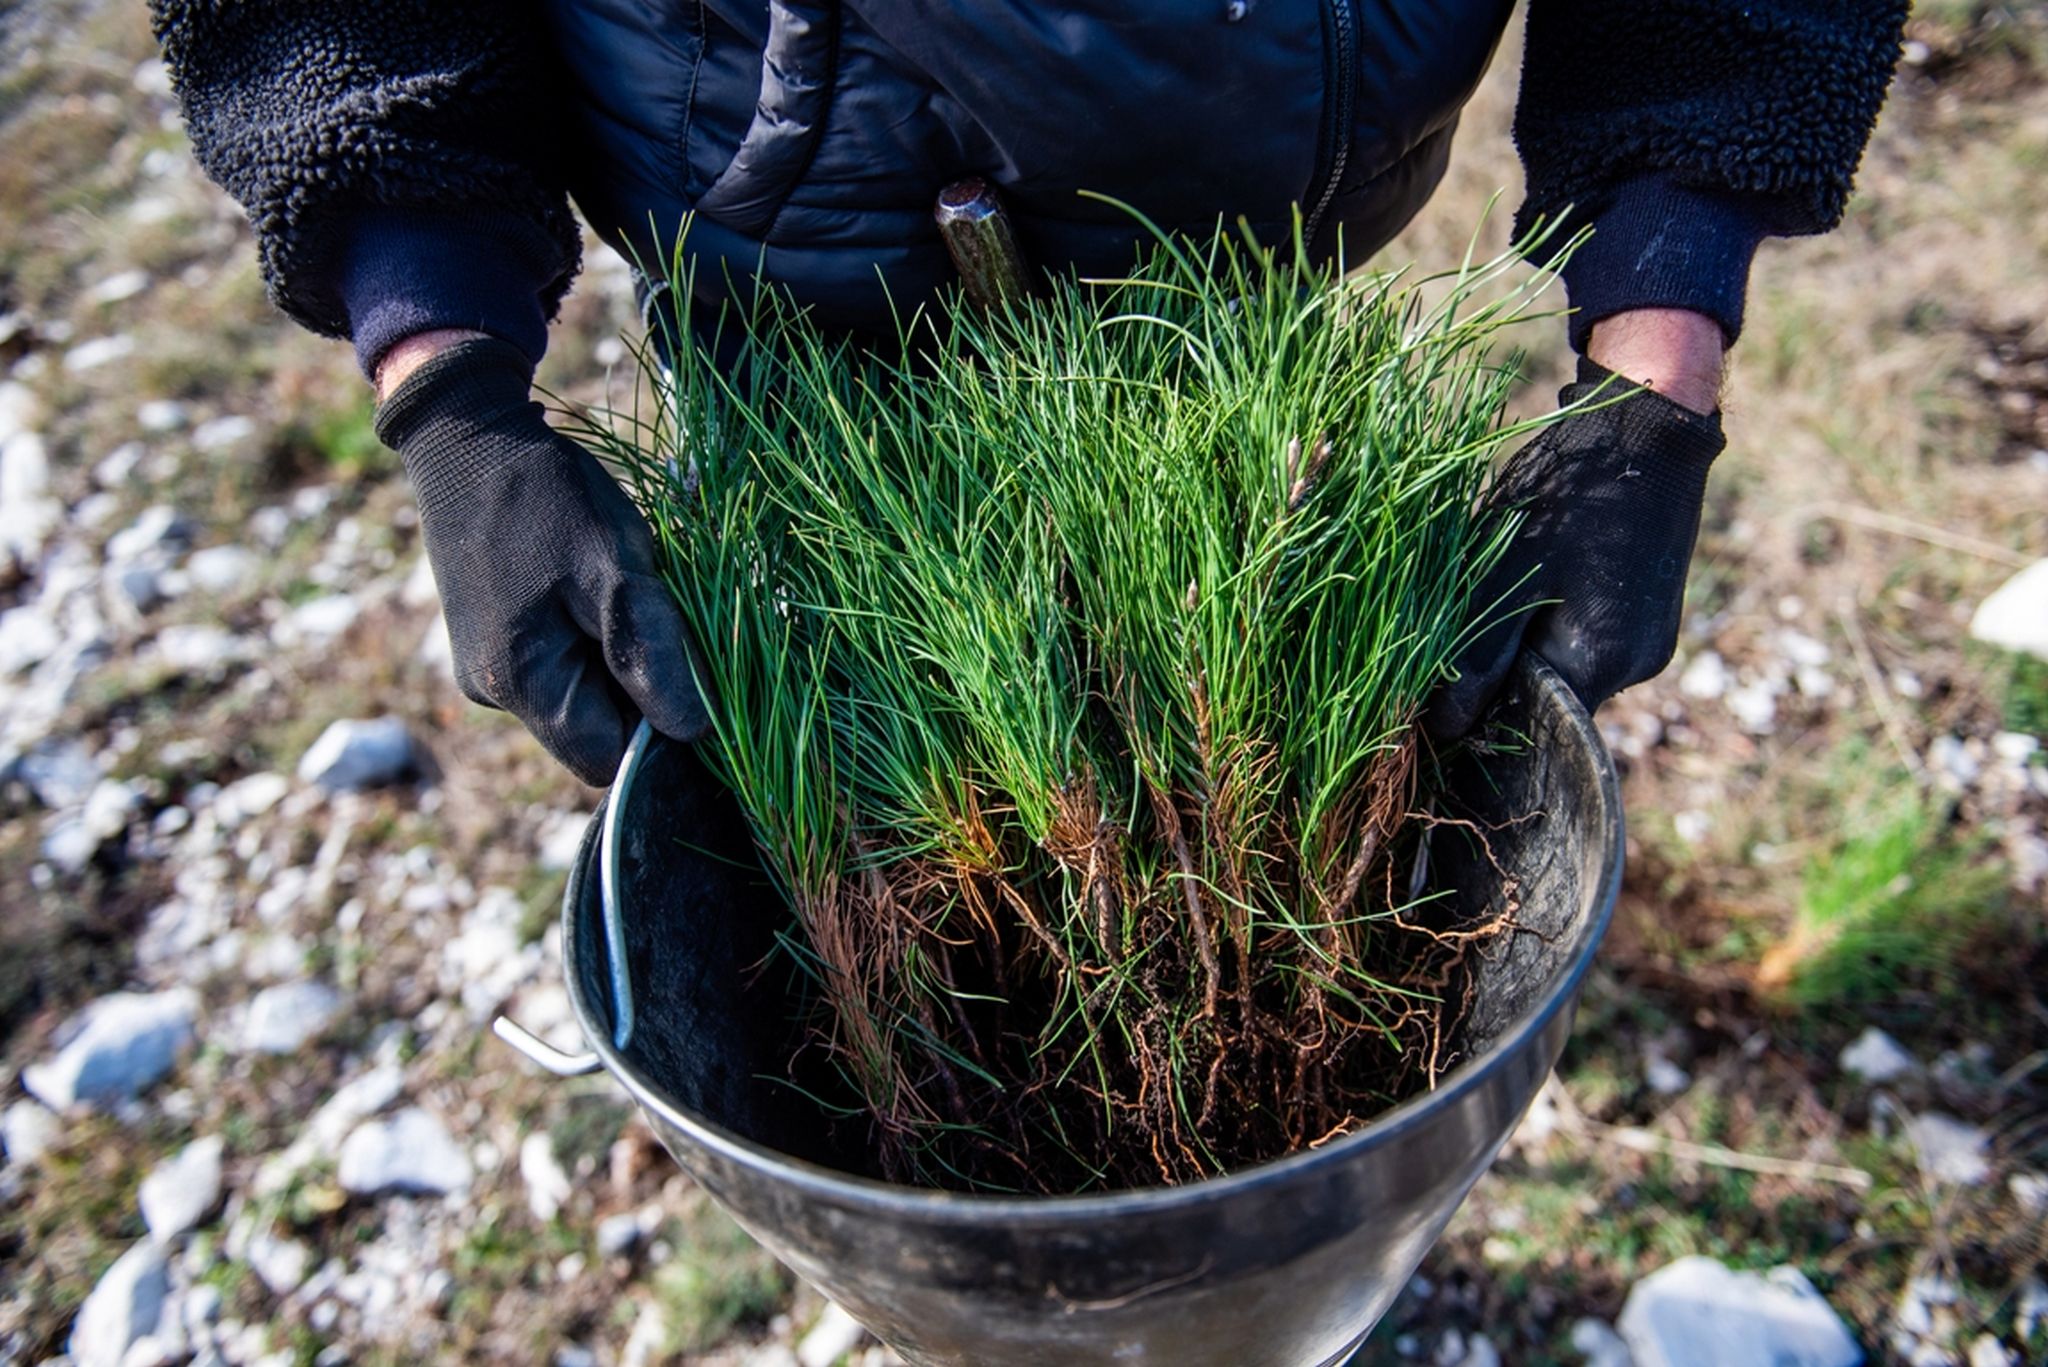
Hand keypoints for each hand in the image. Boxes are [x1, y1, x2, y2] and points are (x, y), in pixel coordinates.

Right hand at [374, 335, 711, 783]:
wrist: (469, 435)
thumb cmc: (547, 498)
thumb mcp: (616, 571)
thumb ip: (649, 656)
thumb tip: (687, 733)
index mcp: (520, 682)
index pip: (603, 757)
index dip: (652, 731)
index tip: (683, 673)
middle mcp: (492, 689)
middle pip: (589, 730)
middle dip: (632, 687)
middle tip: (650, 612)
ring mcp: (484, 666)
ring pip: (576, 695)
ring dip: (611, 658)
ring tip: (614, 589)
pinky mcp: (487, 639)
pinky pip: (554, 664)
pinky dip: (585, 637)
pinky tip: (586, 585)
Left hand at [1422, 356, 1724, 739]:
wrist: (1646, 428)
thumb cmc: (1568, 496)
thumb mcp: (1504, 576)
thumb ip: (1475, 657)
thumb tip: (1442, 729)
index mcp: (1597, 665)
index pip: (1523, 725)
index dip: (1475, 712)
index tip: (1435, 684)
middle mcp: (1633, 667)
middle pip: (1544, 698)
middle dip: (1499, 671)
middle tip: (1466, 613)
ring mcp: (1647, 642)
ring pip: (1563, 666)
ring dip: (1524, 640)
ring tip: (1507, 582)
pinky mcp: (1649, 616)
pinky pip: (1587, 639)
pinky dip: (1552, 620)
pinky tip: (1538, 576)